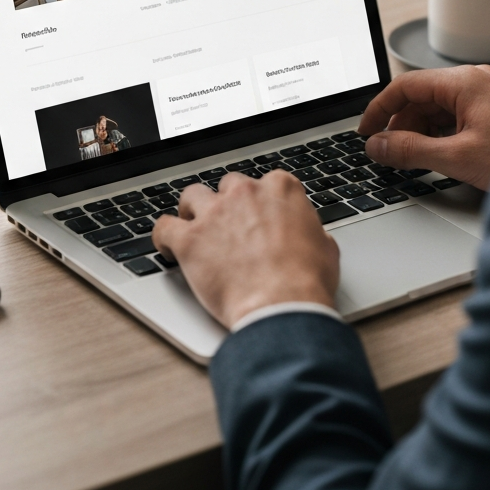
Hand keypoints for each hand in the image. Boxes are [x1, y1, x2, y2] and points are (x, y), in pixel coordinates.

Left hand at [152, 171, 338, 328]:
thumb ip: (310, 231)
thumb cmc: (306, 281)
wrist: (282, 307)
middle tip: (229, 227)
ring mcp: (215, 213)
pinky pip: (164, 227)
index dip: (260, 202)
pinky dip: (164, 236)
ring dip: (193, 211)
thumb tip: (309, 237)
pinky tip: (168, 246)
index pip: (265, 182)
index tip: (258, 217)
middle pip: (228, 185)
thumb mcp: (325, 247)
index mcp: (280, 188)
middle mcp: (245, 192)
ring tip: (194, 228)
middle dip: (228, 204)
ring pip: (192, 196)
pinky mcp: (190, 239)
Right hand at [357, 66, 489, 190]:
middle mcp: (475, 81)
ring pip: (438, 109)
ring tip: (416, 161)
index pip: (405, 85)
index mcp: (464, 81)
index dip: (379, 109)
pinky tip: (442, 158)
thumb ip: (410, 150)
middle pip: (421, 97)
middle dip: (401, 126)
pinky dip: (442, 136)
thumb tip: (378, 146)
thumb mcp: (458, 157)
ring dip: (422, 133)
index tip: (365, 132)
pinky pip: (457, 117)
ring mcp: (488, 95)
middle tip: (389, 154)